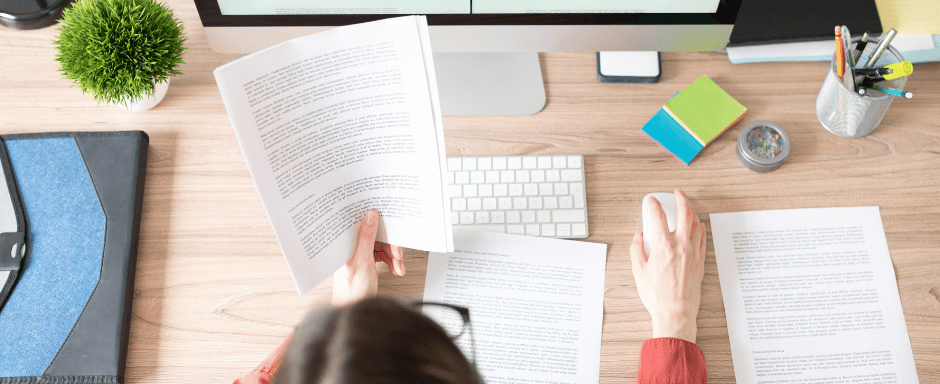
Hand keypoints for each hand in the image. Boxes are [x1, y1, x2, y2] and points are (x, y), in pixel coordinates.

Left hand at [332, 209, 405, 305]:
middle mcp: (350, 246)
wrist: (354, 308)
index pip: (362, 225)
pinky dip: (390, 261)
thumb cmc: (352, 291)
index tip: (390, 225)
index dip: (377, 223)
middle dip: (390, 246)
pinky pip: (381, 254)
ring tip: (398, 266)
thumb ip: (366, 237)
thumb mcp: (363, 261)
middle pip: (375, 236)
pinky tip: (395, 268)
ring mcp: (358, 254)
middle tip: (397, 255)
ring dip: (393, 256)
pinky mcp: (364, 260)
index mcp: (345, 243)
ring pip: (381, 246)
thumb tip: (370, 216)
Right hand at [630, 188, 705, 342]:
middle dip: (681, 198)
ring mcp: (693, 253)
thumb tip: (637, 237)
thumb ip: (636, 249)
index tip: (651, 200)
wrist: (675, 311)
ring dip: (692, 211)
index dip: (654, 204)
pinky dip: (700, 227)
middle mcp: (681, 245)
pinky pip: (703, 238)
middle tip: (677, 192)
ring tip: (688, 206)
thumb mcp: (638, 271)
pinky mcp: (700, 261)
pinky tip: (697, 225)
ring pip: (697, 223)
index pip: (658, 216)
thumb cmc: (656, 295)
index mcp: (663, 246)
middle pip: (684, 213)